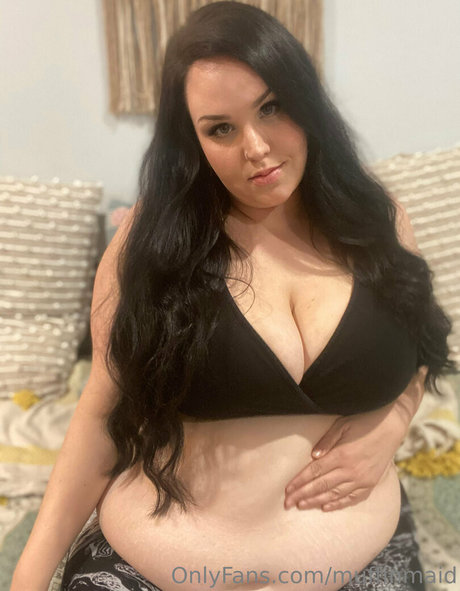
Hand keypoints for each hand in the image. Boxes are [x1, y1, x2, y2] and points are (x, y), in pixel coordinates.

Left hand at [283, 368, 427, 511]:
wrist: (392, 426)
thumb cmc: (364, 421)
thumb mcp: (342, 424)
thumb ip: (327, 441)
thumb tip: (313, 456)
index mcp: (341, 454)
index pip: (314, 471)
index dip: (299, 481)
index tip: (287, 489)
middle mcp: (351, 470)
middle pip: (321, 486)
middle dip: (302, 495)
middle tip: (287, 503)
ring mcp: (362, 479)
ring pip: (335, 495)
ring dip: (316, 501)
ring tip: (301, 506)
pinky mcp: (371, 483)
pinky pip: (352, 498)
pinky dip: (338, 504)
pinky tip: (326, 507)